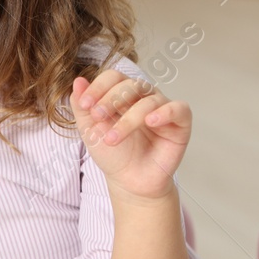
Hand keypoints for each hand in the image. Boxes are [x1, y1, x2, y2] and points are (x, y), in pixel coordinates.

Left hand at [70, 70, 190, 200]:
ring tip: (113, 139)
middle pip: (131, 84)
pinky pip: (179, 109)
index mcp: (122, 94)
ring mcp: (162, 108)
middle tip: (98, 117)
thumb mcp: (90, 130)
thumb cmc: (113, 154)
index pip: (113, 77)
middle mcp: (144, 97)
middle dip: (111, 99)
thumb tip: (78, 81)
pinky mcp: (180, 123)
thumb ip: (82, 106)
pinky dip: (165, 112)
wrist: (130, 181)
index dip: (99, 87)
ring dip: (128, 119)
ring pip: (149, 100)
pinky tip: (150, 122)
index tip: (85, 104)